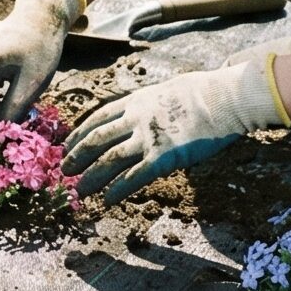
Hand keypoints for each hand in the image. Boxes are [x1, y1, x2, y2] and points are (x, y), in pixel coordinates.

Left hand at [63, 48, 288, 203]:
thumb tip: (145, 112)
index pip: (98, 118)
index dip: (79, 134)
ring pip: (109, 159)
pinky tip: (107, 200)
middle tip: (65, 171)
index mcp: (137, 100)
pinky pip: (134, 176)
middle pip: (96, 139)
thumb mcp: (168, 90)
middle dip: (77, 156)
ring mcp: (148, 137)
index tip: (68, 145)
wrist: (225, 98)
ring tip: (79, 191)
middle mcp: (136, 118)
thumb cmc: (205, 93)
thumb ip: (151, 104)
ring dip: (91, 177)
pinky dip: (117, 189)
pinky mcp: (164, 156)